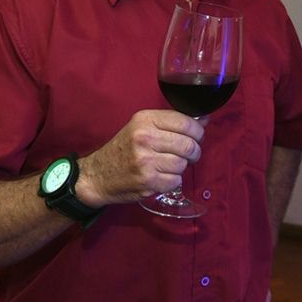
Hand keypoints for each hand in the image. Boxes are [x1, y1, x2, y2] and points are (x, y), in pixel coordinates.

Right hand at [80, 110, 204, 203]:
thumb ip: (171, 123)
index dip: (198, 131)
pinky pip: (176, 181)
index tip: (197, 136)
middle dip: (195, 151)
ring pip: (183, 164)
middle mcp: (145, 138)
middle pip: (188, 144)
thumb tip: (204, 120)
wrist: (97, 175)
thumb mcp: (141, 127)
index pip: (185, 122)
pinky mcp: (148, 181)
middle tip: (190, 154)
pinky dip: (173, 181)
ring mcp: (146, 161)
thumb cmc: (123, 149)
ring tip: (170, 165)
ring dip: (182, 167)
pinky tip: (162, 176)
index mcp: (145, 120)